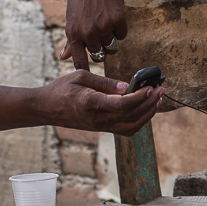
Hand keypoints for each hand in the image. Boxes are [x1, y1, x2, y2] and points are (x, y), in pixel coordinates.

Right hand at [44, 69, 161, 135]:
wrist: (45, 108)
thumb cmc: (61, 89)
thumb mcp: (81, 76)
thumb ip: (105, 82)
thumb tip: (127, 86)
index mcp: (91, 103)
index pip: (122, 105)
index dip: (140, 97)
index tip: (150, 87)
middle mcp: (98, 118)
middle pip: (131, 116)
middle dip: (149, 103)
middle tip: (160, 89)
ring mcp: (100, 126)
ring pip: (131, 126)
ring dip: (147, 114)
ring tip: (157, 99)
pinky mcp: (102, 128)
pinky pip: (125, 129)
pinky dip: (139, 121)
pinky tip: (145, 109)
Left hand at [61, 0, 127, 69]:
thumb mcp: (71, 17)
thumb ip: (71, 40)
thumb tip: (64, 57)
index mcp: (73, 33)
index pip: (80, 61)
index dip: (86, 69)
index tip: (90, 81)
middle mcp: (88, 33)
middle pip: (100, 55)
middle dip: (101, 47)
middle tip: (101, 32)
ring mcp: (103, 27)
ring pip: (112, 46)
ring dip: (111, 38)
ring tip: (105, 20)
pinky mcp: (118, 20)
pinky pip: (122, 35)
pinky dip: (120, 28)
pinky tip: (113, 14)